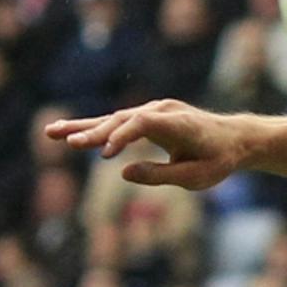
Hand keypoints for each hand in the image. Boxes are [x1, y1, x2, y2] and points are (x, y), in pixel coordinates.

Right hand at [45, 100, 246, 189]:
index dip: (122, 135)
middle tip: (69, 142)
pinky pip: (117, 122)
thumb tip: (124, 173)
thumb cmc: (218, 159)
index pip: (143, 123)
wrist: (235, 139)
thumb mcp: (197, 176)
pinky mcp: (148, 117)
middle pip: (123, 118)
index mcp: (178, 123)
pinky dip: (94, 128)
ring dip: (84, 126)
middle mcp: (163, 111)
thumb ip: (162, 175)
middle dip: (95, 131)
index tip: (103, 152)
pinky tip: (68, 133)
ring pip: (114, 118)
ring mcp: (154, 111)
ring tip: (51, 132)